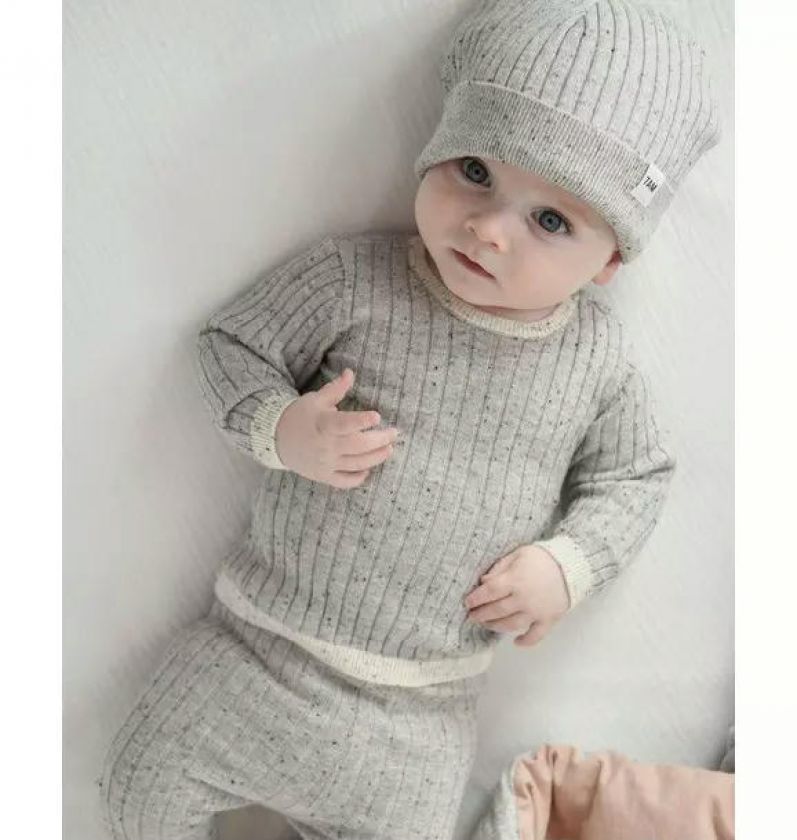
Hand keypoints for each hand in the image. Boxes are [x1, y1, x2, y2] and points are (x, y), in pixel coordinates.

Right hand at [274, 368, 399, 488]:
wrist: (276, 438)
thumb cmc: (300, 415)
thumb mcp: (316, 399)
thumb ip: (336, 388)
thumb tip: (350, 372)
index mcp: (323, 424)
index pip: (345, 424)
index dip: (362, 421)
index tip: (377, 416)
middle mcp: (325, 446)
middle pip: (358, 446)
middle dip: (380, 440)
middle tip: (394, 433)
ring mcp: (325, 463)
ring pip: (356, 464)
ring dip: (376, 457)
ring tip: (389, 449)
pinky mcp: (323, 476)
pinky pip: (345, 481)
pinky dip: (358, 478)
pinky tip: (368, 468)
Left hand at [464, 544, 569, 646]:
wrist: (572, 565)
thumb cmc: (542, 557)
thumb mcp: (518, 554)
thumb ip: (500, 568)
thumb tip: (483, 582)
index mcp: (515, 580)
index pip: (489, 592)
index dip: (476, 599)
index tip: (467, 603)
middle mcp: (524, 598)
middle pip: (497, 610)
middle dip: (481, 614)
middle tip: (472, 616)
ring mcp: (537, 611)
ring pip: (511, 625)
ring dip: (496, 627)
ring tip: (487, 625)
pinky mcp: (549, 620)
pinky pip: (536, 636)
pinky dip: (526, 641)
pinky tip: (516, 642)